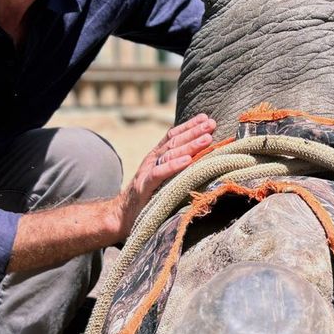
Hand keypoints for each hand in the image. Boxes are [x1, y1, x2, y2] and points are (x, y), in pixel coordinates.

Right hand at [113, 114, 216, 236]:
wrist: (121, 216)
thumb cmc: (147, 198)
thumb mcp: (162, 178)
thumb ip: (175, 167)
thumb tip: (199, 159)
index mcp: (156, 157)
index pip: (172, 136)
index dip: (188, 126)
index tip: (205, 118)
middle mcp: (152, 161)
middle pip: (174, 142)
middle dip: (193, 131)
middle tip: (212, 123)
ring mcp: (147, 172)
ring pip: (169, 154)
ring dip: (189, 145)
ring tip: (207, 138)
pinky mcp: (144, 187)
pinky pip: (160, 174)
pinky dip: (174, 166)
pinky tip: (188, 161)